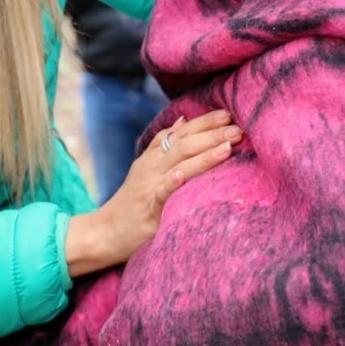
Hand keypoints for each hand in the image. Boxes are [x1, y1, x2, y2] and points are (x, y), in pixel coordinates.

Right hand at [64, 110, 241, 275]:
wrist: (107, 232)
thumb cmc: (133, 202)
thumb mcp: (146, 168)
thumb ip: (163, 145)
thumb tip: (182, 121)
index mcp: (154, 156)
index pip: (182, 132)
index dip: (204, 122)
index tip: (228, 114)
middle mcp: (152, 165)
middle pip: (184, 143)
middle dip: (212, 134)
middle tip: (238, 128)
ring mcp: (149, 184)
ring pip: (178, 163)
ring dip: (204, 154)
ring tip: (226, 146)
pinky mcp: (148, 207)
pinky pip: (161, 192)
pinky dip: (172, 182)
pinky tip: (182, 175)